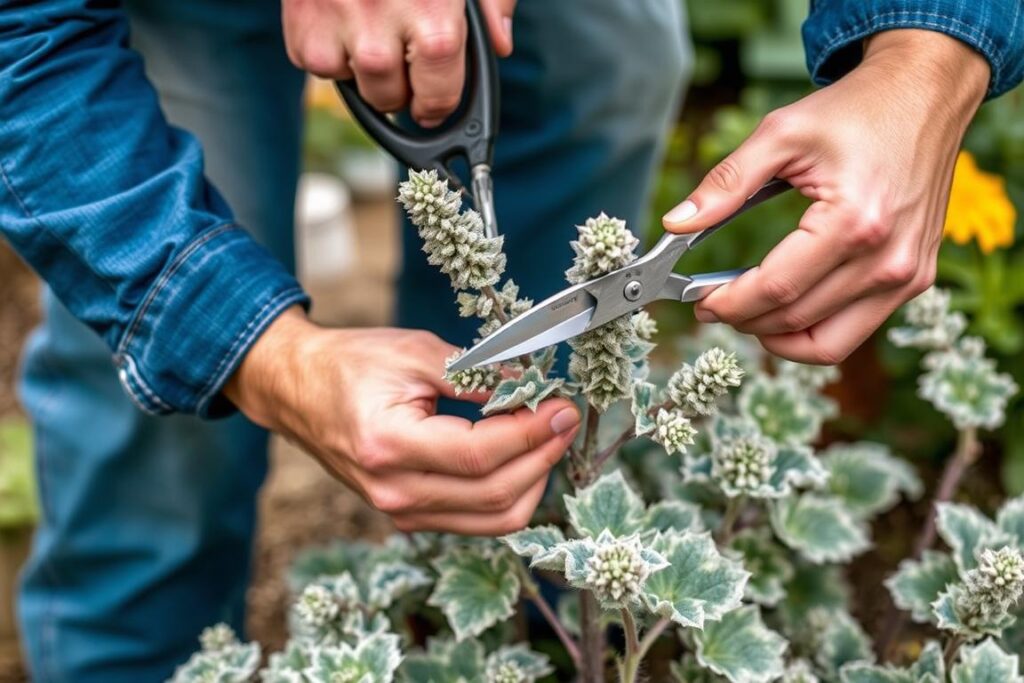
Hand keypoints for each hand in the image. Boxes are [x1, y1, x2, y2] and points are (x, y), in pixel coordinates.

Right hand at [224, 307, 579, 534]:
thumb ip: (475, 373)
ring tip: (551, 438)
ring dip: (533, 480)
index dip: (531, 432)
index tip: (562, 405)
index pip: (479, 454)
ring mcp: (399, 511)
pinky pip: (476, 520)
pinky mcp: (408, 516)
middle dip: (542, 456)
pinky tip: (523, 458)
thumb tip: (533, 389)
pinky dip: (510, 494)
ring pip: (492, 519)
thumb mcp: (414, 352)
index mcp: (387, 445)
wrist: (298, 391)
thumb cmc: (351, 363)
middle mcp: (393, 491)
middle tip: (566, 418)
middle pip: (493, 494)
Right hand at [283, 0, 514, 126]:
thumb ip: (492, 1)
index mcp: (432, 13)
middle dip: (399, 89)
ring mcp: (334, 19)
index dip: (437, 106)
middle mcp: (380, 21)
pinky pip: (313, 63)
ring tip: (371, 31)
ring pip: (349, 84)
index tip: (432, 108)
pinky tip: (341, 19)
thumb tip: (501, 43)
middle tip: (402, 59)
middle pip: (390, 98)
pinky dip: (327, 51)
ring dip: (361, 70)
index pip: (437, 95)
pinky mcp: (300, 16)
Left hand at [663, 30, 989, 363]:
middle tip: (710, 304)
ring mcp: (907, 276)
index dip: (729, 303)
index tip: (697, 301)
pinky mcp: (915, 280)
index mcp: (855, 222)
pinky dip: (812, 332)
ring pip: (826, 343)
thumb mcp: (781, 133)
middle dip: (743, 319)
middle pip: (795, 320)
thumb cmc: (856, 109)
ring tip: (744, 311)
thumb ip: (725, 183)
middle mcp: (888, 259)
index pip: (776, 289)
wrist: (925, 94)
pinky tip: (783, 309)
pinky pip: (853, 332)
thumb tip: (675, 225)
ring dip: (775, 337)